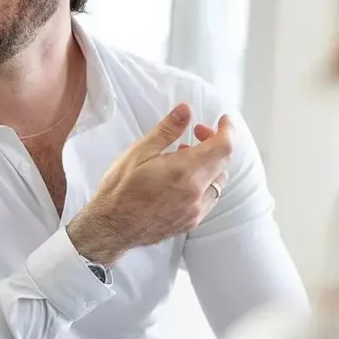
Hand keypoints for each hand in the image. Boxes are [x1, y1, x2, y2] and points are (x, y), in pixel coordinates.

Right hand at [67, 103, 232, 264]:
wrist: (111, 227)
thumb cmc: (119, 190)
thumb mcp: (138, 153)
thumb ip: (166, 131)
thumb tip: (186, 110)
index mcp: (184, 171)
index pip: (223, 147)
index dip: (227, 130)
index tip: (223, 121)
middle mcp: (196, 192)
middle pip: (223, 162)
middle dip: (215, 143)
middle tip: (197, 133)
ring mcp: (196, 210)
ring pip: (219, 181)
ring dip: (211, 165)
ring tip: (187, 158)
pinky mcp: (191, 222)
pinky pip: (209, 198)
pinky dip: (205, 183)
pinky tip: (185, 180)